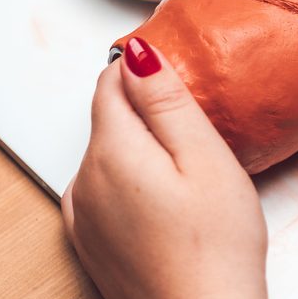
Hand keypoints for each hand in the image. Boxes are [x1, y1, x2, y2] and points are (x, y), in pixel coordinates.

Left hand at [62, 38, 267, 298]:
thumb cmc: (215, 245)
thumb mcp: (204, 157)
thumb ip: (166, 100)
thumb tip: (136, 53)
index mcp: (111, 152)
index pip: (110, 82)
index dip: (144, 71)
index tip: (180, 83)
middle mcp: (83, 180)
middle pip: (108, 118)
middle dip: (147, 112)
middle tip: (197, 137)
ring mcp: (82, 214)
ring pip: (107, 153)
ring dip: (140, 148)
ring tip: (187, 173)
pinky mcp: (91, 239)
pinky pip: (104, 188)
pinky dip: (130, 181)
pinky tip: (166, 203)